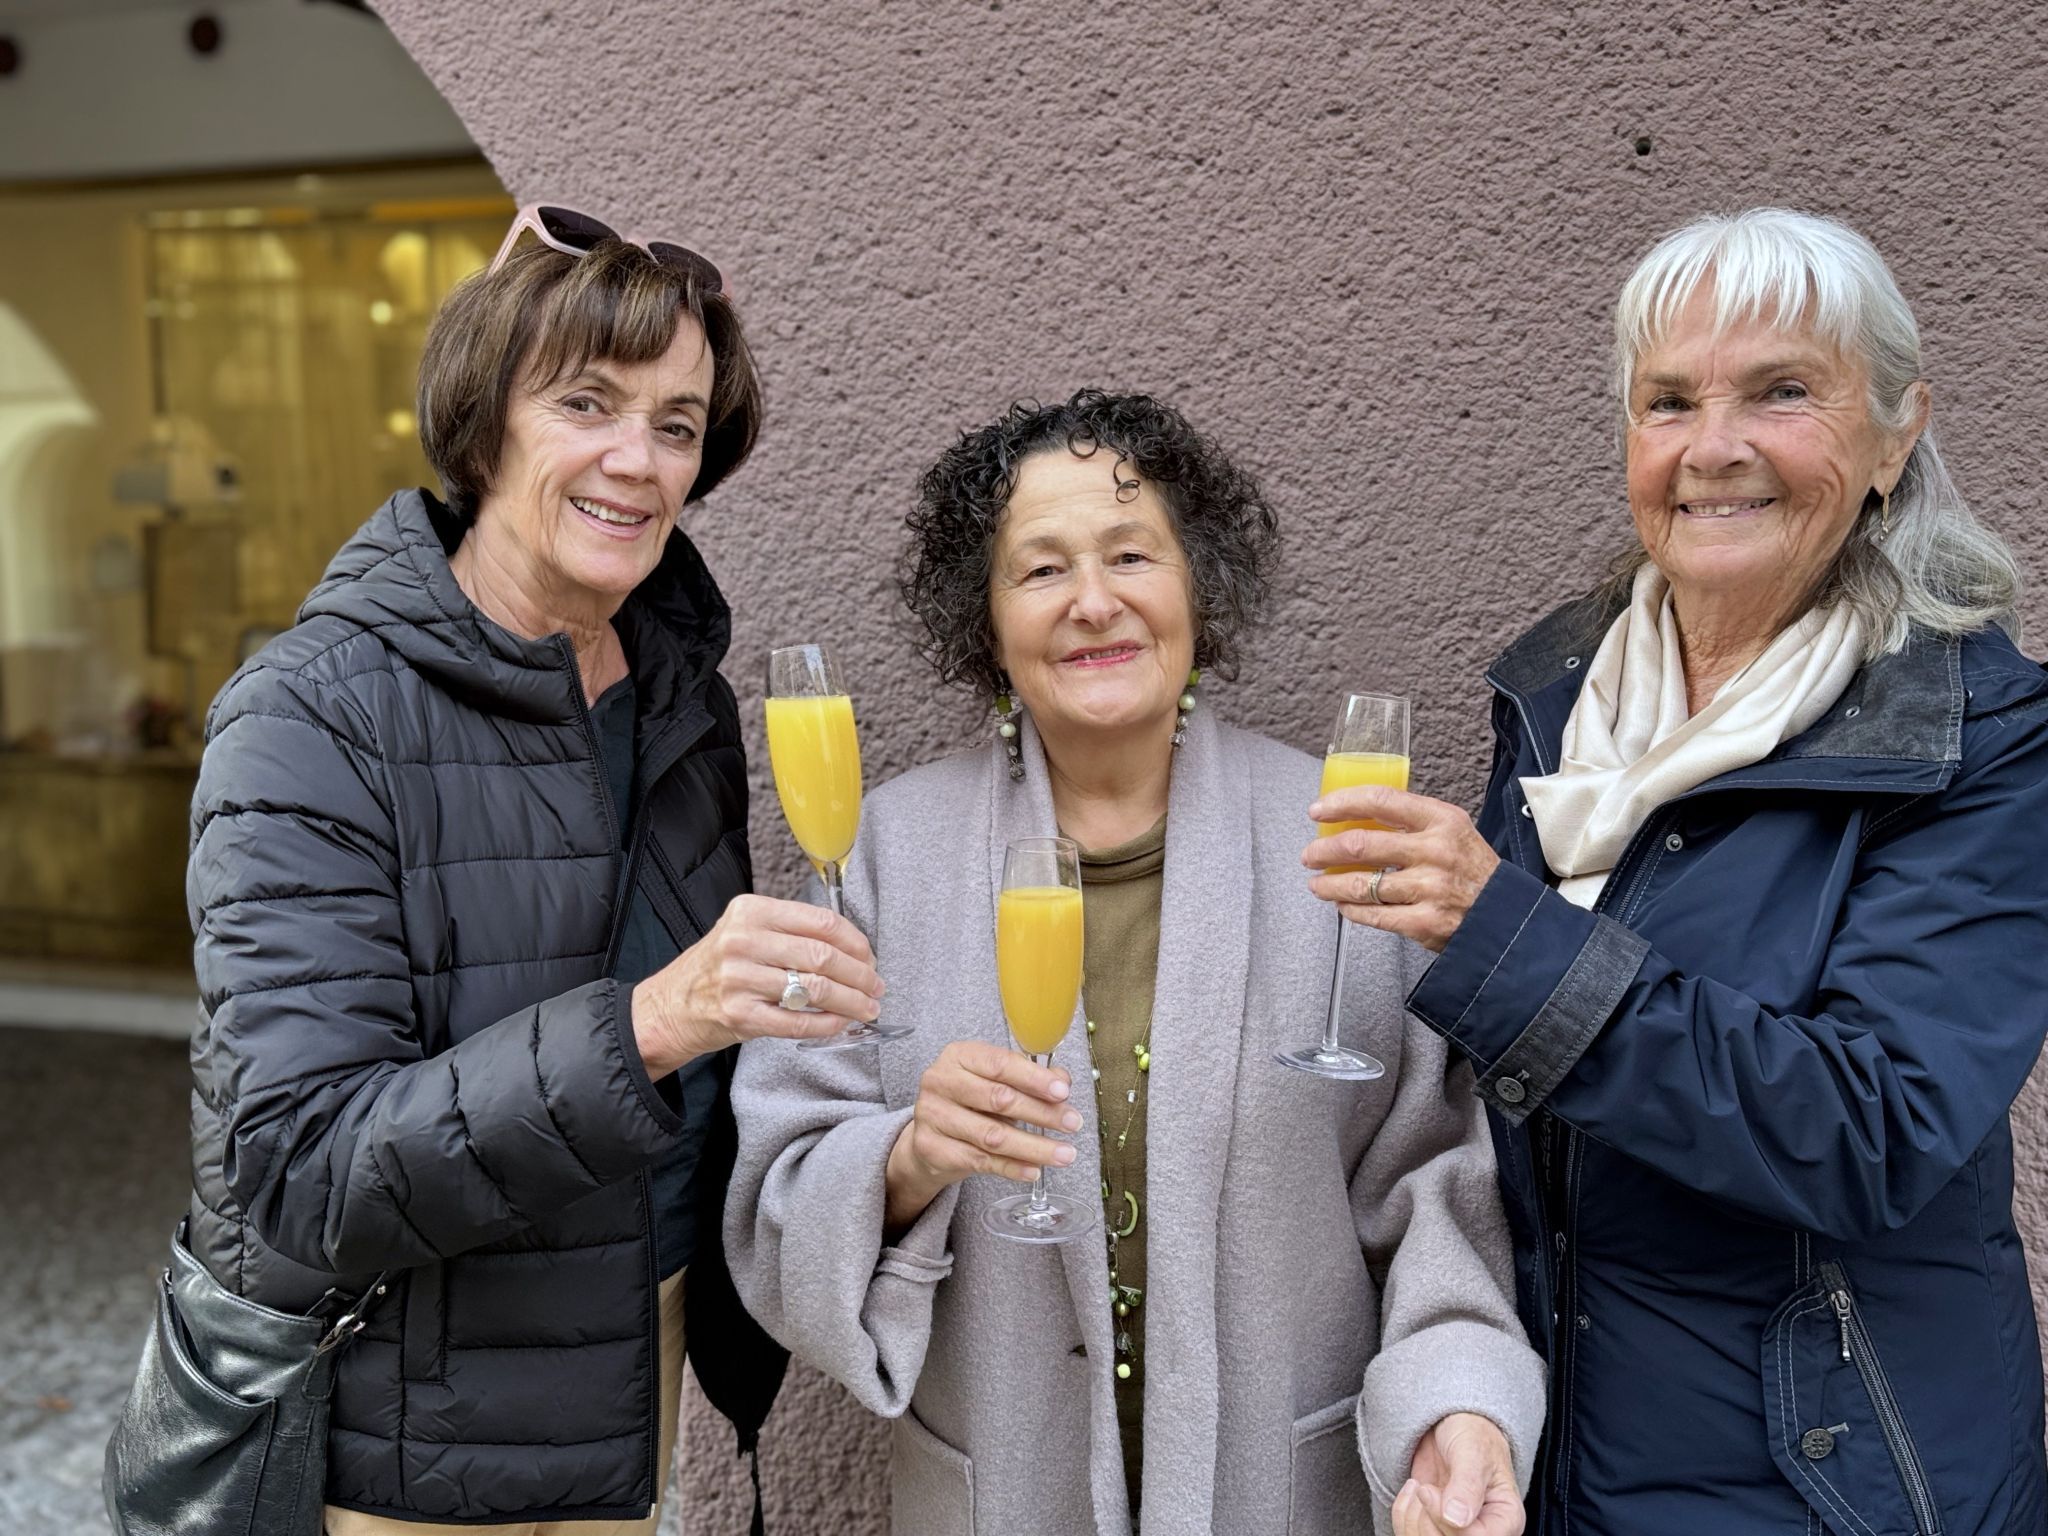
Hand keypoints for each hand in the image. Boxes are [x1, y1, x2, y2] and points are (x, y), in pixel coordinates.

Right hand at [631, 894, 885, 1074]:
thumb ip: (790, 932)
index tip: (871, 958)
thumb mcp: (745, 932)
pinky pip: (797, 1021)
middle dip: (860, 975)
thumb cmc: (717, 968)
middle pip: (823, 956)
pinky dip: (827, 1025)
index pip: (821, 922)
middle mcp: (743, 940)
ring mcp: (739, 979)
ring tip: (867, 1009)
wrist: (669, 1006)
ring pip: (815, 989)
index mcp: (751, 911)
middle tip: (876, 987)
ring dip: (851, 1002)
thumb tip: (853, 950)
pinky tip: (840, 1024)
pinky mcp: (739, 1014)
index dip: (856, 942)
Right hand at [883, 1040, 1078, 1233]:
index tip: (1063, 1091)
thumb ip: (1029, 1079)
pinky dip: (1012, 1167)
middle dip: (1041, 1113)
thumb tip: (1062, 1082)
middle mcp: (940, 1082)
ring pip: (992, 1136)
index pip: (1000, 1064)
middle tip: (1072, 1123)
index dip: (1034, 1078)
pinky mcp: (932, 1148)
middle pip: (999, 1099)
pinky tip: (1034, 1169)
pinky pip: (981, 1161)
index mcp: (958, 1056)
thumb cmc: (969, 1102)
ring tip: (1064, 1153)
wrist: (929, 1136)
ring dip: (1034, 1146)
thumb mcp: (996, 1082)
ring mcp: (932, 1116)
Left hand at [1303, 787, 1500, 951]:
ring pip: (1360, 884)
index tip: (1319, 811)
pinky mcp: (1424, 922)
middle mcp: (1435, 851)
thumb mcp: (1453, 831)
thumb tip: (1356, 816)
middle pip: (1361, 844)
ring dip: (1329, 884)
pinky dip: (1350, 909)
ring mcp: (1430, 888)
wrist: (1505, 917)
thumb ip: (1412, 821)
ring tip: (1318, 883)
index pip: (1380, 800)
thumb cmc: (1473, 871)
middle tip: (1311, 854)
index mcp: (1442, 820)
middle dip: (1324, 850)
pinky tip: (1343, 904)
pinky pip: (1372, 914)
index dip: (1341, 804)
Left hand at [1392, 1413, 1522, 1535]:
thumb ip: (1466, 1484)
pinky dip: (1402, 1512)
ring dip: (1411, 1516)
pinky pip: (1409, 1533)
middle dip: (1426, 1519)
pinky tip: (1413, 1490)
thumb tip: (1457, 1519)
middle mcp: (1483, 1531)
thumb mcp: (1472, 1452)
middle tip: (1426, 1488)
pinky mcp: (1435, 1525)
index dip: (1445, 1521)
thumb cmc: (1472, 1434)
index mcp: (1505, 1519)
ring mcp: (1457, 1530)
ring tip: (1421, 1488)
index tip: (1430, 1490)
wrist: (1453, 1424)